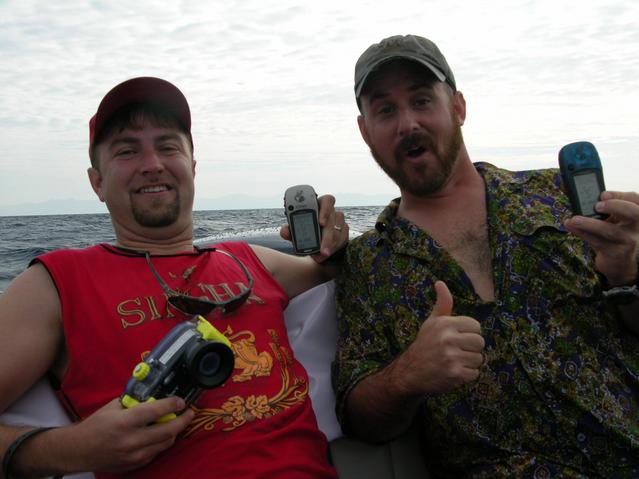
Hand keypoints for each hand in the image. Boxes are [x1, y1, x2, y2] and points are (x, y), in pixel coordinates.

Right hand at [68, 397, 194, 473]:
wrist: (78, 451)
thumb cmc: (95, 425)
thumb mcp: (114, 406)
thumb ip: (135, 401)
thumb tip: (154, 394)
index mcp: (126, 421)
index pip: (157, 411)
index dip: (173, 404)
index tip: (181, 401)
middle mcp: (132, 440)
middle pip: (169, 430)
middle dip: (184, 420)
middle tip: (189, 412)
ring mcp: (134, 455)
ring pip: (166, 443)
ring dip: (175, 431)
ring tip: (178, 422)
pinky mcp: (135, 465)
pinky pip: (156, 452)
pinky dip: (162, 442)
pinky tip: (163, 434)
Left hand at [279, 194, 348, 261]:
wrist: (315, 243)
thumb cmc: (304, 232)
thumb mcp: (295, 232)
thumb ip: (289, 231)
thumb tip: (284, 231)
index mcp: (319, 205)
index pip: (327, 200)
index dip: (325, 210)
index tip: (321, 223)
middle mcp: (331, 211)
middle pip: (333, 220)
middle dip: (327, 237)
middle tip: (322, 250)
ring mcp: (339, 221)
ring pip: (338, 232)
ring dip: (330, 245)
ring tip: (321, 255)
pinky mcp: (344, 230)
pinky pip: (342, 239)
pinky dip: (334, 248)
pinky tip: (326, 254)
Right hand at [395, 281, 484, 394]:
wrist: (409, 371)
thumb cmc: (425, 344)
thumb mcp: (432, 322)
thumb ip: (442, 303)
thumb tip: (440, 282)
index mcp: (445, 324)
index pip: (476, 326)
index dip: (469, 333)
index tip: (457, 338)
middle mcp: (448, 339)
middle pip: (480, 342)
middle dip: (471, 348)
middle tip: (456, 352)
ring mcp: (452, 357)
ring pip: (478, 358)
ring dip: (469, 363)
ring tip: (453, 362)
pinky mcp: (455, 374)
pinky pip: (474, 373)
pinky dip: (466, 375)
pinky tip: (453, 372)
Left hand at [564, 191, 638, 284]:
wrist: (619, 264)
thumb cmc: (614, 236)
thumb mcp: (613, 221)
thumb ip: (604, 210)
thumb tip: (581, 199)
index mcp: (636, 215)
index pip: (636, 199)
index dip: (621, 195)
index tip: (602, 194)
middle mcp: (636, 227)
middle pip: (633, 212)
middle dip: (615, 206)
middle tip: (597, 205)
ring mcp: (627, 241)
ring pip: (610, 230)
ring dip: (589, 224)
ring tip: (574, 220)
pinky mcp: (616, 253)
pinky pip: (597, 242)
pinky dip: (582, 233)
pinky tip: (570, 226)